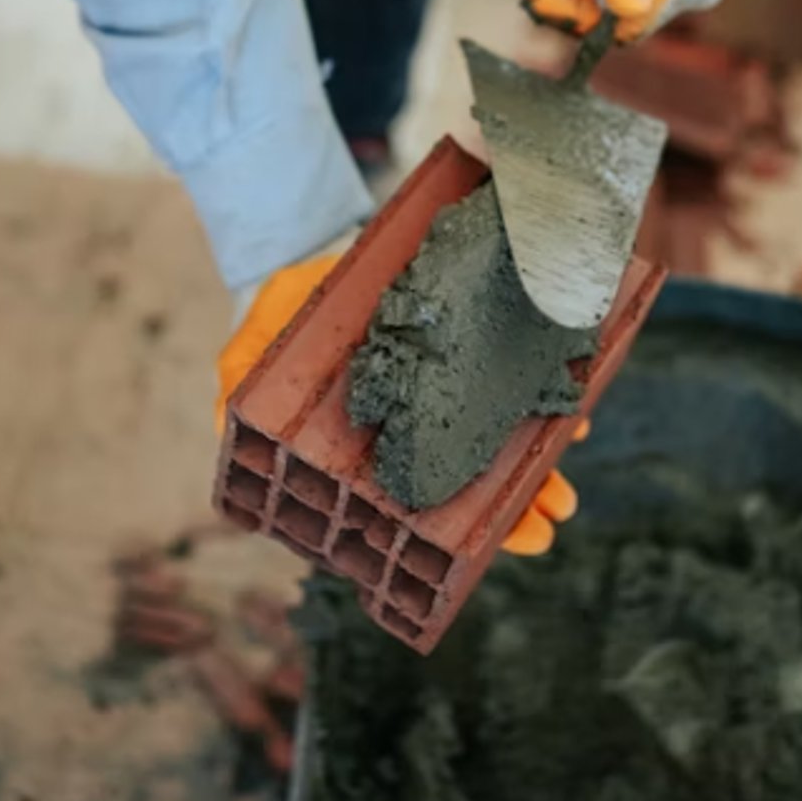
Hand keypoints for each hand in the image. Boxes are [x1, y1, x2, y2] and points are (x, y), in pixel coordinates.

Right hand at [216, 259, 583, 555]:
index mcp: (361, 451)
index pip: (408, 508)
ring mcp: (447, 396)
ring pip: (498, 446)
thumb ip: (239, 386)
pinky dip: (546, 406)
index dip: (445, 536)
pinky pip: (515, 387)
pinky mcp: (475, 354)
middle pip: (464, 488)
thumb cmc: (288, 311)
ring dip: (537, 472)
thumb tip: (230, 422)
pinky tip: (571, 417)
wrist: (322, 247)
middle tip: (547, 526)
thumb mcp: (254, 344)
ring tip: (564, 494)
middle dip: (510, 513)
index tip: (484, 552)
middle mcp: (412, 431)